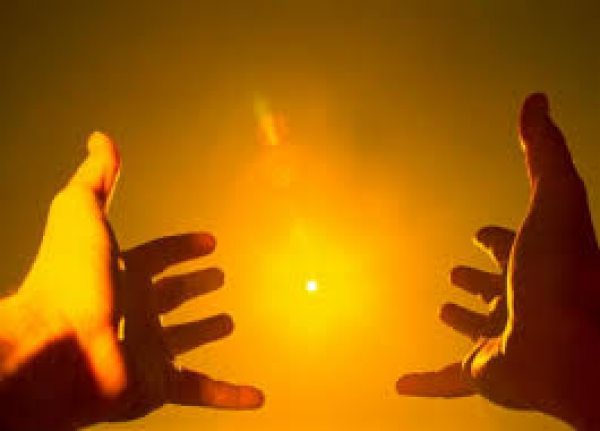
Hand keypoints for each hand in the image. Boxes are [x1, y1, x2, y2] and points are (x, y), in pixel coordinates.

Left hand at [0, 133, 262, 429]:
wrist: (56, 351)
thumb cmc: (68, 281)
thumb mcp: (82, 213)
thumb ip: (95, 177)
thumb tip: (101, 137)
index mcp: (120, 274)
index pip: (159, 254)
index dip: (185, 245)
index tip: (211, 241)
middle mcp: (132, 311)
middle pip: (172, 296)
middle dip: (196, 286)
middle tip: (220, 278)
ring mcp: (145, 349)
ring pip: (185, 342)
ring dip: (207, 332)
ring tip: (230, 322)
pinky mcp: (156, 386)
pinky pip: (201, 392)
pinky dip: (230, 396)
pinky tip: (256, 397)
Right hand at [396, 94, 599, 428]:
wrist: (573, 348)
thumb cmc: (566, 274)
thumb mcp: (555, 200)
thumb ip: (544, 153)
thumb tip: (535, 99)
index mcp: (536, 264)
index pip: (511, 246)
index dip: (495, 238)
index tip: (482, 233)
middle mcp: (523, 301)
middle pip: (495, 289)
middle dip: (477, 280)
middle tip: (455, 272)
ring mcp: (503, 339)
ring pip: (478, 330)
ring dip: (462, 320)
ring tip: (443, 307)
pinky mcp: (484, 373)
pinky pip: (447, 381)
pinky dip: (425, 384)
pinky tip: (401, 385)